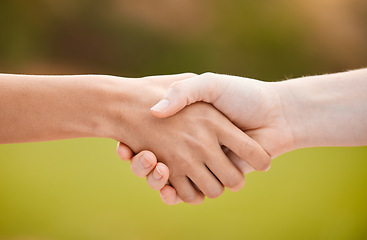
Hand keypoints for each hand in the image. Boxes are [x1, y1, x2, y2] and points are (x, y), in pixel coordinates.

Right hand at [113, 74, 269, 203]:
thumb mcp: (208, 85)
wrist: (275, 114)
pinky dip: (173, 194)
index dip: (133, 146)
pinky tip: (166, 186)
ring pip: (168, 181)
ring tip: (154, 164)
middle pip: (155, 164)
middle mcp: (190, 147)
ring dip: (155, 179)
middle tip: (142, 156)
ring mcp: (201, 164)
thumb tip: (155, 111)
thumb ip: (182, 92)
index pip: (149, 139)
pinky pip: (187, 193)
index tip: (123, 145)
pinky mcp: (213, 178)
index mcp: (186, 127)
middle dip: (144, 166)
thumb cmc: (242, 95)